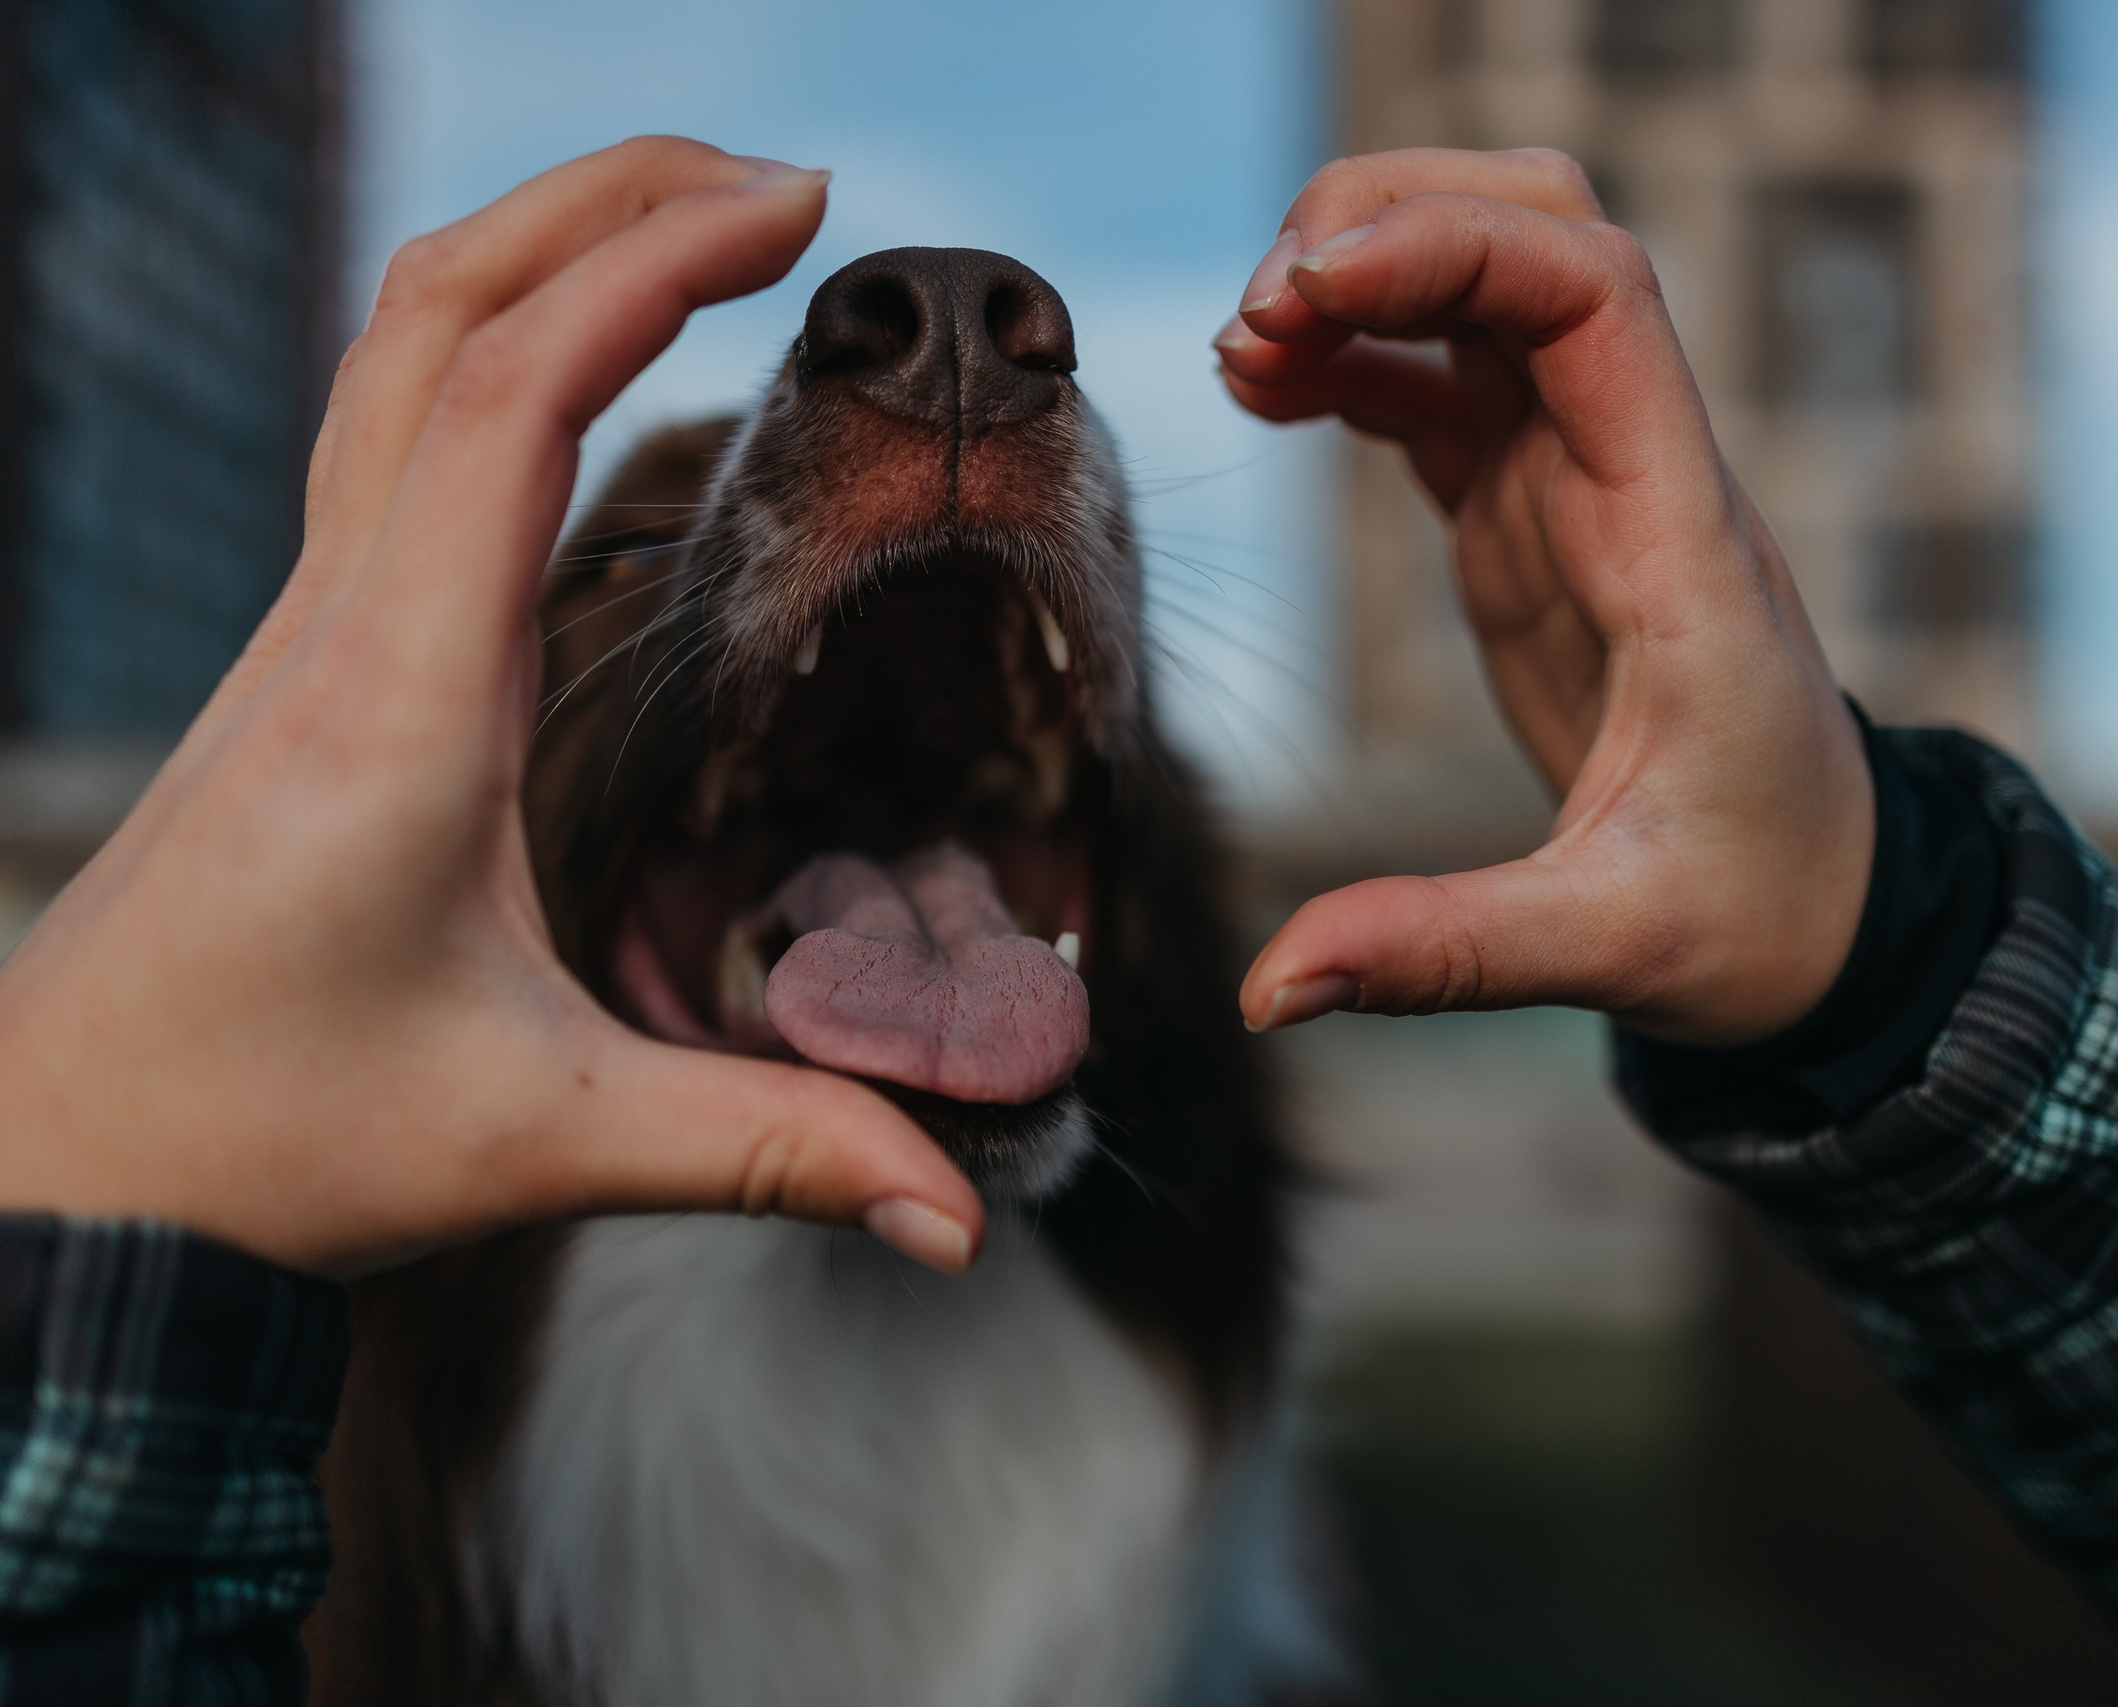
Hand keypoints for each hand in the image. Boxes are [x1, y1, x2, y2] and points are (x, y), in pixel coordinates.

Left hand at [0, 139, 983, 1277]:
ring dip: (539, 252)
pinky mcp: (307, 657)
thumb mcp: (543, 1138)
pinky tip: (587, 377)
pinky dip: (497, 344)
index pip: (508, 403)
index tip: (795, 209)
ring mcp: (305, 628)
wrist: (61, 1170)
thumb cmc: (267, 1145)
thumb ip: (771, 1153)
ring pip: (395, 355)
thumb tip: (960, 1217)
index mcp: (398, 705)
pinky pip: (389, 433)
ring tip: (696, 226)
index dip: (649, 270)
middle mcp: (336, 628)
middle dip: (601, 200)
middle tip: (777, 181)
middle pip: (433, 314)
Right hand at [1217, 148, 1873, 1046]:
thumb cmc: (1756, 914)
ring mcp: (1583, 482)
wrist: (1829, 911)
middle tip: (1259, 314)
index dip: (1452, 247)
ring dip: (1364, 270)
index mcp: (1676, 539)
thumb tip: (1268, 992)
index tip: (1311, 288)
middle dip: (1393, 214)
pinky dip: (1354, 351)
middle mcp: (1635, 474)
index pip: (1595, 300)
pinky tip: (1264, 389)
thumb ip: (1446, 954)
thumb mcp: (1613, 946)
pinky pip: (1443, 377)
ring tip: (1241, 353)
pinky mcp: (1534, 516)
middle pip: (1543, 230)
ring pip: (1488, 277)